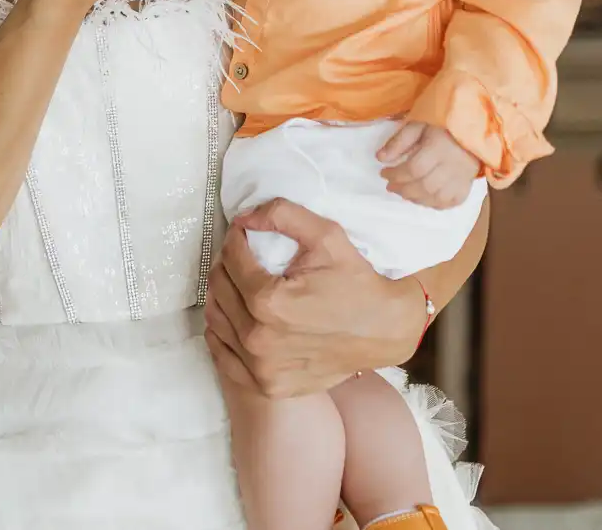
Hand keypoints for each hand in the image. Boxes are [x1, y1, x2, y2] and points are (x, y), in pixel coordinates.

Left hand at [204, 199, 424, 398]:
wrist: (385, 331)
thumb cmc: (357, 282)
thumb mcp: (327, 236)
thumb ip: (283, 215)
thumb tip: (245, 217)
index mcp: (269, 302)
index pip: (231, 260)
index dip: (235, 239)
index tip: (244, 232)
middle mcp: (259, 339)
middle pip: (219, 289)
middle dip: (227, 263)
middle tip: (241, 254)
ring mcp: (261, 367)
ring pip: (216, 321)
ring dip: (222, 295)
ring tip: (238, 282)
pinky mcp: (268, 385)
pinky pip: (224, 355)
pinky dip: (223, 332)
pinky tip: (234, 316)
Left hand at [378, 122, 481, 208]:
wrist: (472, 129)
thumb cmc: (441, 126)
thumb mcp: (417, 125)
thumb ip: (399, 141)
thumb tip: (380, 158)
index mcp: (438, 147)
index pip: (414, 168)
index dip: (396, 174)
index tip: (384, 173)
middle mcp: (452, 165)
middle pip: (425, 186)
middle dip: (403, 189)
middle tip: (391, 186)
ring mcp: (462, 177)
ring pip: (438, 197)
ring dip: (417, 199)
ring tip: (404, 193)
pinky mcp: (468, 185)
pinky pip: (452, 202)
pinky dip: (436, 204)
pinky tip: (424, 198)